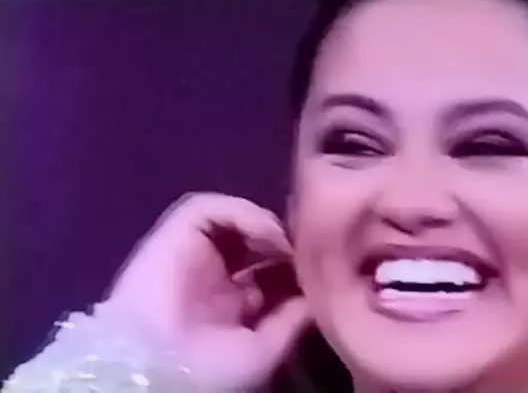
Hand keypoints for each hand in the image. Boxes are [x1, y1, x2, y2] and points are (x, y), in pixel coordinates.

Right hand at [103, 193, 309, 389]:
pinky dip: (242, 213)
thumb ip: (292, 319)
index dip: (295, 261)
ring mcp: (195, 252)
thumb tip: (319, 295)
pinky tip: (264, 234)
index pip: (271, 268)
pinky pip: (209, 208)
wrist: (156, 367)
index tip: (321, 263)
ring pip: (236, 218)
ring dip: (267, 226)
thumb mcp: (264, 351)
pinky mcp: (175, 233)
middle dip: (285, 239)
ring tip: (286, 244)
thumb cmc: (208, 370)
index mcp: (234, 303)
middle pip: (256, 239)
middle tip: (309, 245)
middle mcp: (217, 273)